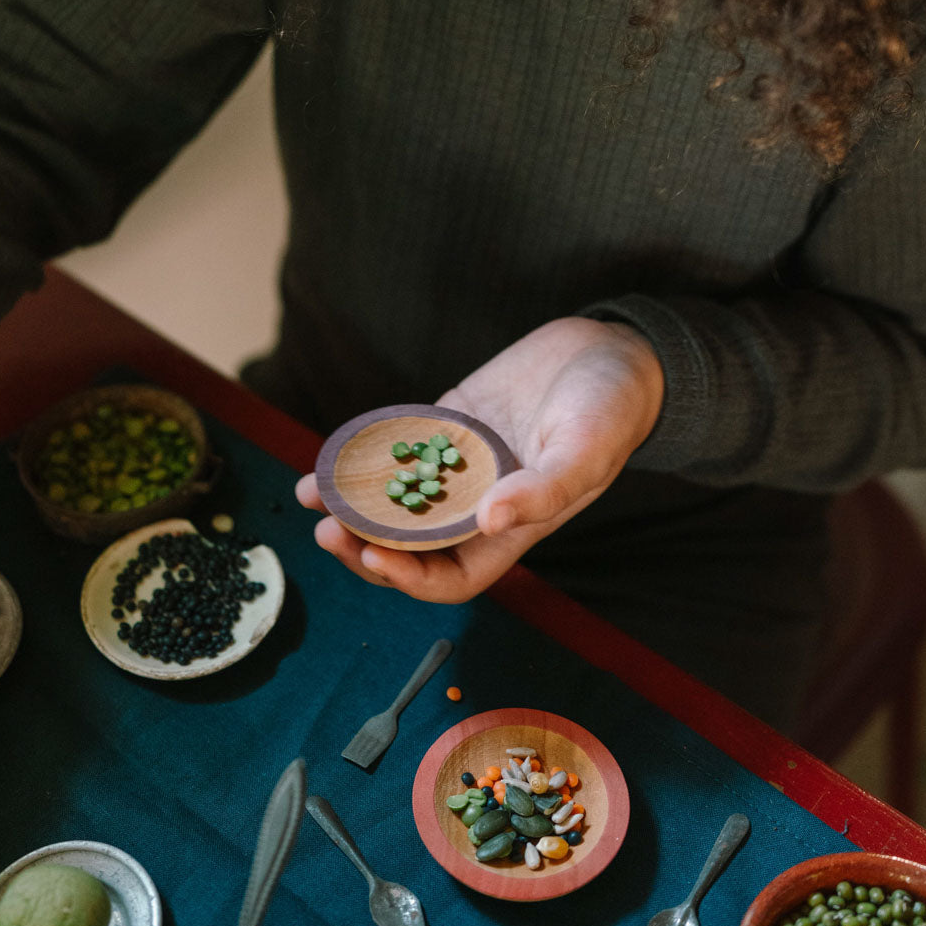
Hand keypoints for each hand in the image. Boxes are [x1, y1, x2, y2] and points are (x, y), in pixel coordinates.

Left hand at [296, 316, 663, 602]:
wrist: (612, 349)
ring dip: (353, 503)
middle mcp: (480, 502)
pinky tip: (335, 451)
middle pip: (412, 545)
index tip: (373, 554)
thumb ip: (546, 487)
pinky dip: (367, 453)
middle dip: (365, 546)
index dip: (410, 577)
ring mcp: (460, 463)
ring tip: (312, 493)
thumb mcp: (587, 448)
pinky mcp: (449, 421)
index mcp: (513, 526)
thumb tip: (490, 521)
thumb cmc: (613, 406)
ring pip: (397, 498)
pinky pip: (401, 447)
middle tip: (326, 530)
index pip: (453, 574)